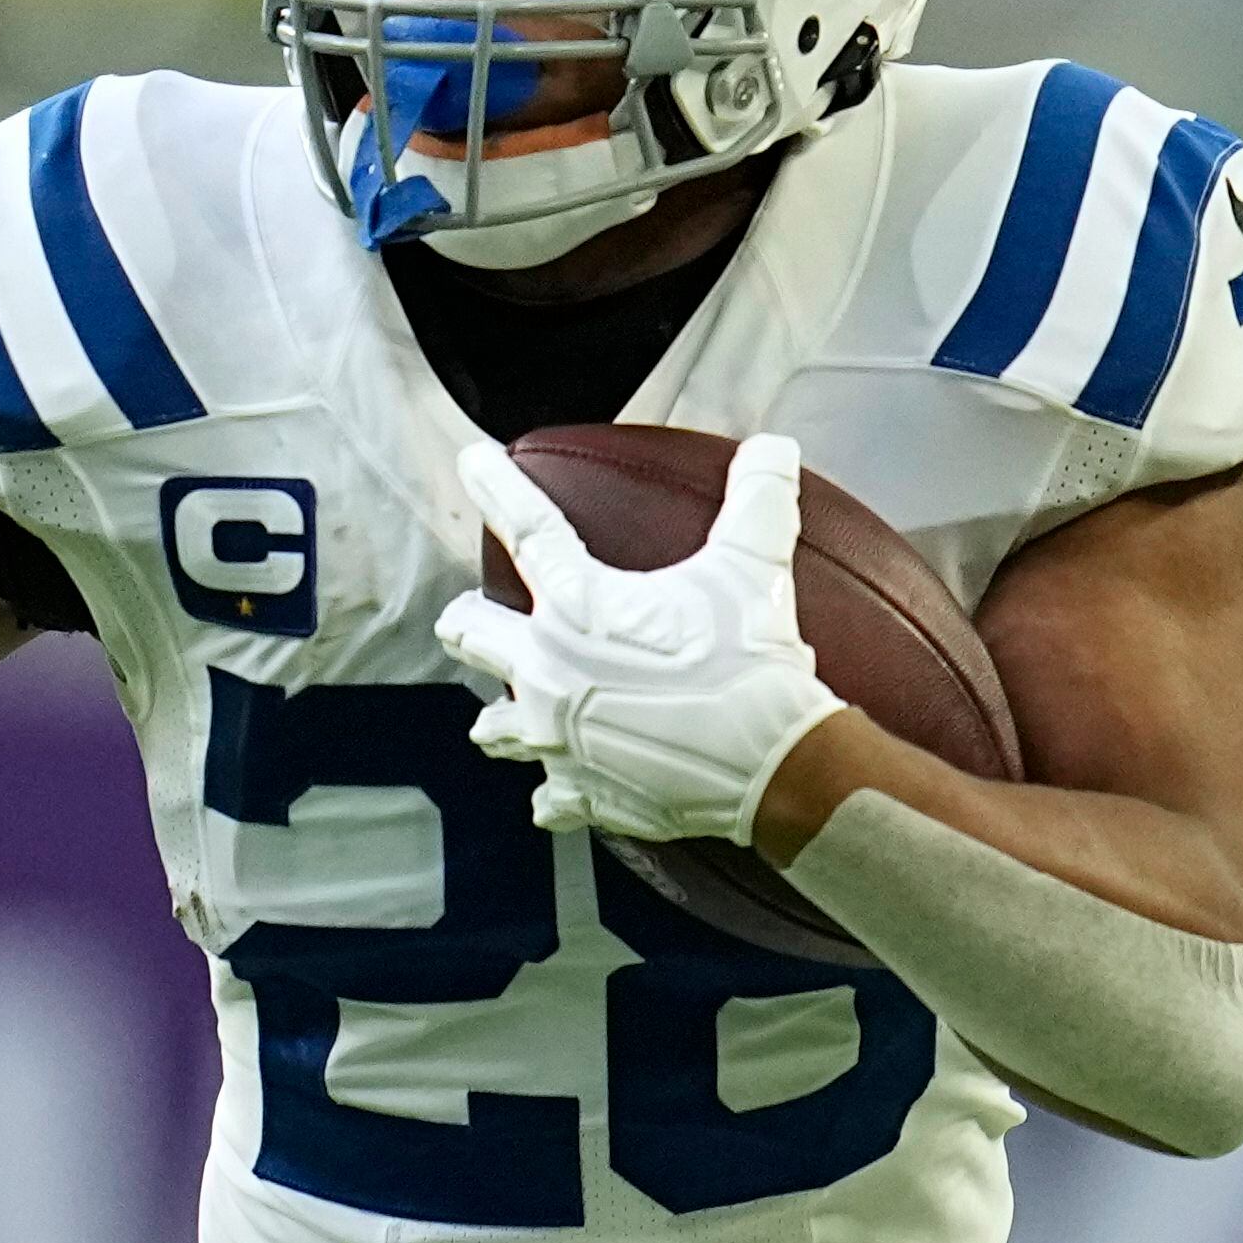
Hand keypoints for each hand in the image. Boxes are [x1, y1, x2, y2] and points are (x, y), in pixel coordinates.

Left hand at [433, 435, 845, 846]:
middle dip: (471, 623)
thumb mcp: (755, 564)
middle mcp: (546, 671)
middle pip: (474, 635)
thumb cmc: (751, 657)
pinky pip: (547, 796)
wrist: (771, 761)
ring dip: (498, 713)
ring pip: (493, 725)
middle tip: (471, 618)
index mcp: (577, 606)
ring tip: (503, 710)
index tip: (469, 462)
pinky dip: (554, 790)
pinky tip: (555, 789)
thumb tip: (773, 446)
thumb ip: (758, 497)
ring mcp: (554, 739)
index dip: (496, 489)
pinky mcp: (578, 793)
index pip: (527, 528)